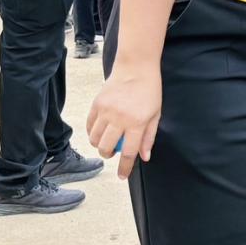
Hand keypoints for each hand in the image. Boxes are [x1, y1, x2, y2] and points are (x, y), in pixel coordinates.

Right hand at [87, 62, 161, 178]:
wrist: (136, 67)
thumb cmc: (149, 92)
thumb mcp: (156, 115)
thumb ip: (149, 137)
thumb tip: (144, 157)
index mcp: (137, 123)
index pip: (128, 152)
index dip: (125, 168)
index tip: (122, 177)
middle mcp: (120, 118)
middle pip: (106, 148)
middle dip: (108, 155)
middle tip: (112, 153)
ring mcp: (106, 110)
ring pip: (95, 138)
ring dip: (99, 145)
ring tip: (106, 141)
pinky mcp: (96, 103)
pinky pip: (89, 125)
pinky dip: (92, 132)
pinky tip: (98, 131)